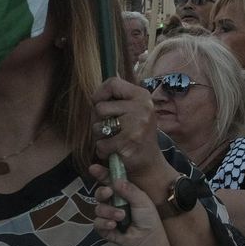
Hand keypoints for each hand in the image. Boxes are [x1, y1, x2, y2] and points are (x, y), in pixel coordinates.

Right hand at [89, 166, 162, 245]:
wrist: (148, 237)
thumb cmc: (147, 216)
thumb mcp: (142, 200)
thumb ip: (130, 190)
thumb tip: (116, 181)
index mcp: (121, 192)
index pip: (109, 180)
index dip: (101, 173)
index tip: (94, 168)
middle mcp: (112, 201)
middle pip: (99, 193)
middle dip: (102, 192)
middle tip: (109, 193)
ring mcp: (107, 215)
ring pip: (98, 208)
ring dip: (109, 211)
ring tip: (121, 216)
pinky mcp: (103, 228)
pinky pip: (97, 223)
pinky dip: (104, 223)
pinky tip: (113, 225)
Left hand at [91, 77, 174, 193]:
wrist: (149, 162)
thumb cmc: (135, 134)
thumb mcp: (133, 110)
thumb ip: (117, 100)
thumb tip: (95, 96)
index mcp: (142, 96)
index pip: (112, 83)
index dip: (100, 93)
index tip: (99, 103)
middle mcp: (142, 107)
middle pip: (100, 107)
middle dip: (98, 120)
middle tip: (110, 128)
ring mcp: (136, 125)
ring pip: (97, 126)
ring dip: (100, 137)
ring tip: (113, 139)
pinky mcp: (128, 143)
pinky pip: (100, 144)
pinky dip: (103, 150)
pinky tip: (114, 151)